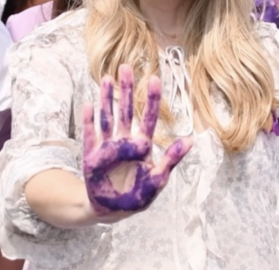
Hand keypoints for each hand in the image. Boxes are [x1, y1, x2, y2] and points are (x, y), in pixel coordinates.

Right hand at [82, 65, 192, 215]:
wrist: (112, 210)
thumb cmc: (137, 196)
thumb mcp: (158, 179)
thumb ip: (171, 160)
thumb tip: (189, 141)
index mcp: (142, 145)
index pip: (147, 117)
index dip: (151, 99)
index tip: (154, 78)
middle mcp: (124, 140)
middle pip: (125, 110)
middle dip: (126, 89)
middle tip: (126, 67)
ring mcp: (107, 146)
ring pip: (107, 116)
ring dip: (107, 98)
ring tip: (107, 78)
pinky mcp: (92, 155)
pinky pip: (90, 134)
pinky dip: (89, 120)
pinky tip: (89, 104)